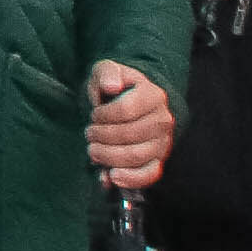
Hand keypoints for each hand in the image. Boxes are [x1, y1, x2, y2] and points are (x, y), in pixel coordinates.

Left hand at [87, 59, 176, 189]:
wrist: (131, 102)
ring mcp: (162, 142)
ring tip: (93, 151)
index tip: (94, 115)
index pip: (126, 110)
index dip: (104, 116)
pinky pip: (149, 175)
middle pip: (130, 135)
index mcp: (153, 95)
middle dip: (102, 137)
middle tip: (88, 134)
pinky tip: (111, 176)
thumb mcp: (107, 71)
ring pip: (137, 156)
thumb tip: (111, 86)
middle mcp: (163, 120)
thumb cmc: (116, 86)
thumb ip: (107, 73)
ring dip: (109, 156)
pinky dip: (130, 179)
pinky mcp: (158, 161)